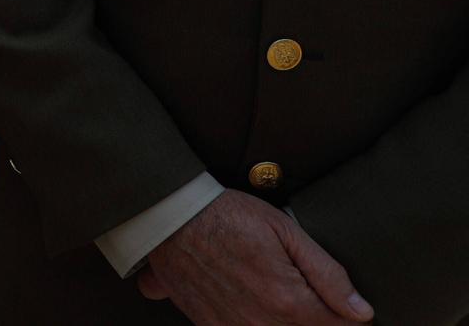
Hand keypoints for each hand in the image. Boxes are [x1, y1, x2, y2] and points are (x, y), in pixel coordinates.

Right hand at [138, 192, 373, 325]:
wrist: (169, 218)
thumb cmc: (227, 215)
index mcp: (288, 301)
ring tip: (275, 294)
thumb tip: (361, 311)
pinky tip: (254, 305)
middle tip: (302, 292)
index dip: (350, 316)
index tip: (349, 306)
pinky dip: (257, 323)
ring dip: (287, 321)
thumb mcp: (285, 231)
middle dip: (316, 318)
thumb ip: (328, 274)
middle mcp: (262, 324)